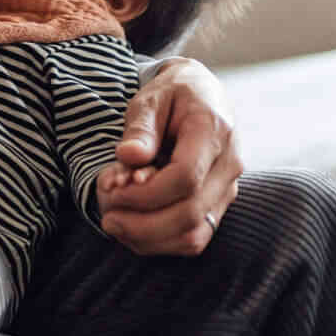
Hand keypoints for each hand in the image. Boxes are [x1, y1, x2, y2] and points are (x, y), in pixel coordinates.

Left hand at [98, 57, 241, 255]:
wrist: (202, 94)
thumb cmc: (173, 94)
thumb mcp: (151, 98)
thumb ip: (141, 128)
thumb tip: (129, 156)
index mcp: (214, 132)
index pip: (185, 178)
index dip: (144, 193)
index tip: (111, 188)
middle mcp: (229, 166)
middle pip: (189, 214)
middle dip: (140, 222)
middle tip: (106, 214)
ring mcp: (227, 189)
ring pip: (194, 236)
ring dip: (148, 238)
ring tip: (114, 221)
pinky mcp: (217, 205)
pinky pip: (194, 238)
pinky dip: (159, 242)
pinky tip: (131, 227)